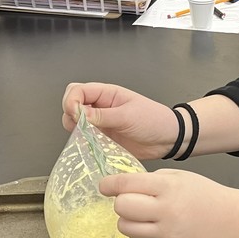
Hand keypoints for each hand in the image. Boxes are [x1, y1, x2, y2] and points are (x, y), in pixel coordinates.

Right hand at [62, 82, 177, 159]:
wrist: (168, 139)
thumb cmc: (153, 120)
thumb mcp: (127, 116)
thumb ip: (102, 116)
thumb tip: (78, 113)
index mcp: (106, 94)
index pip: (78, 91)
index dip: (71, 101)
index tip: (76, 115)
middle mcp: (100, 107)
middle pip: (72, 105)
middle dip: (70, 115)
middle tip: (81, 127)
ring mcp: (100, 123)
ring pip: (75, 123)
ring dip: (75, 130)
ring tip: (88, 137)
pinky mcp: (103, 139)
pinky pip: (85, 139)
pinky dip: (83, 143)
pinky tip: (91, 147)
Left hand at [99, 169, 233, 237]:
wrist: (227, 221)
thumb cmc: (203, 195)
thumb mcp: (178, 177)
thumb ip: (150, 181)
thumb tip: (122, 187)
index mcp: (168, 188)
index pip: (126, 185)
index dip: (109, 184)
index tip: (105, 185)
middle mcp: (165, 212)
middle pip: (121, 207)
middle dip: (122, 201)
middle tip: (132, 199)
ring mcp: (164, 235)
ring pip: (124, 226)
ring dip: (128, 218)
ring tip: (143, 214)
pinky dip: (140, 231)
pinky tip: (154, 225)